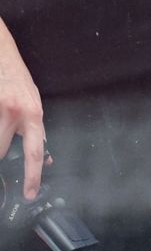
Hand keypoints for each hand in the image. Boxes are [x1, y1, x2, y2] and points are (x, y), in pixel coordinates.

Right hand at [0, 21, 45, 200]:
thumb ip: (36, 130)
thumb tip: (45, 158)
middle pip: (2, 151)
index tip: (30, 193)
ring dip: (0, 141)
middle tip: (5, 151)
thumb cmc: (18, 83)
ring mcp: (0, 110)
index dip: (33, 175)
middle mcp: (16, 113)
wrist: (3, 57)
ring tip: (4, 128)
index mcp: (33, 114)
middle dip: (2, 156)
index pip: (35, 151)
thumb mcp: (33, 105)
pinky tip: (1, 123)